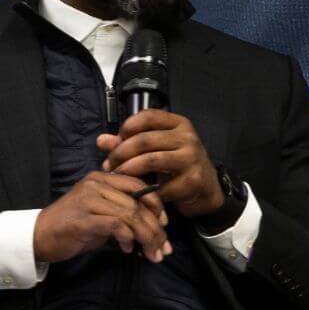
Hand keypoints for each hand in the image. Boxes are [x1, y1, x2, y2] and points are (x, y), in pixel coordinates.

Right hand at [33, 171, 172, 264]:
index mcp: (102, 179)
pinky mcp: (84, 218)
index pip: (140, 186)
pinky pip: (117, 224)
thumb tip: (154, 227)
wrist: (38, 237)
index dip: (157, 206)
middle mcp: (97, 184)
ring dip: (147, 237)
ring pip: (131, 214)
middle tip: (163, 248)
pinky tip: (127, 248)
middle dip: (156, 228)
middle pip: (139, 203)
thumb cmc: (73, 228)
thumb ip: (124, 214)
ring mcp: (89, 199)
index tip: (165, 225)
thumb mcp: (101, 215)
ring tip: (152, 253)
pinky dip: (128, 238)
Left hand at [96, 109, 224, 217]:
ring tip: (117, 176)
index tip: (117, 141)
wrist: (206, 188)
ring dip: (128, 170)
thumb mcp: (157, 149)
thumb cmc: (177, 165)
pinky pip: (161, 185)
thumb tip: (101, 140)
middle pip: (144, 140)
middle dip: (121, 153)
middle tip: (109, 165)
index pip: (148, 116)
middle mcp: (187, 138)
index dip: (128, 126)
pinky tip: (137, 193)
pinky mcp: (192, 180)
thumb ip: (129, 143)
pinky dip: (145, 191)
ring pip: (150, 161)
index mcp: (178, 124)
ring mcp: (192, 159)